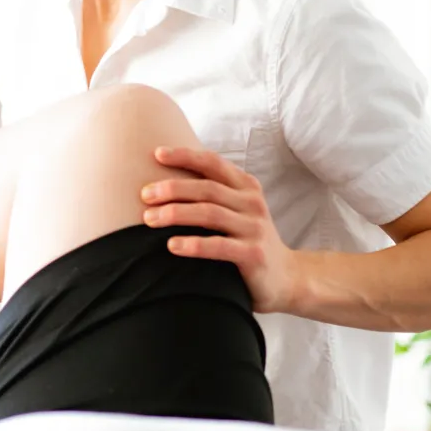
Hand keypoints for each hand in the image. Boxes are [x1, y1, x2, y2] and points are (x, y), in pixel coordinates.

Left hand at [141, 146, 299, 312]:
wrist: (286, 277)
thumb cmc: (248, 240)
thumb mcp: (237, 211)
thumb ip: (212, 195)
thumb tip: (163, 182)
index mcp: (246, 187)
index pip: (213, 163)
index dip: (185, 155)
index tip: (157, 153)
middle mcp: (252, 203)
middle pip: (207, 188)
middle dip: (172, 189)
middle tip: (144, 195)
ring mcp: (255, 228)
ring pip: (210, 213)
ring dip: (176, 214)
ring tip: (148, 219)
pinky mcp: (254, 255)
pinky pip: (219, 246)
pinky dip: (193, 244)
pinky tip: (171, 245)